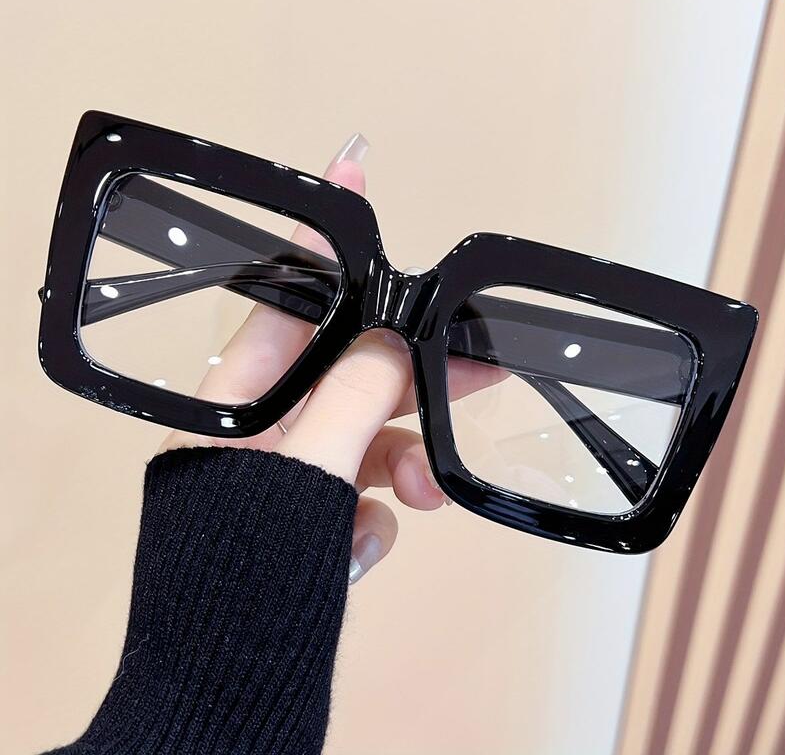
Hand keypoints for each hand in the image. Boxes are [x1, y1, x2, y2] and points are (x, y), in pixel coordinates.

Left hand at [161, 134, 500, 581]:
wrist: (234, 691)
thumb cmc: (241, 580)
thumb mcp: (309, 470)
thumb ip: (356, 394)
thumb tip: (389, 341)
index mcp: (239, 401)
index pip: (290, 296)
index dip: (327, 235)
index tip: (350, 167)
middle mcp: (261, 430)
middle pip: (351, 369)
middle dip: (410, 375)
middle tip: (476, 364)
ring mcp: (288, 475)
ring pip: (367, 438)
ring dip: (402, 465)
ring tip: (417, 497)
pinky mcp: (310, 519)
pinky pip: (361, 495)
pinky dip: (371, 520)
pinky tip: (356, 549)